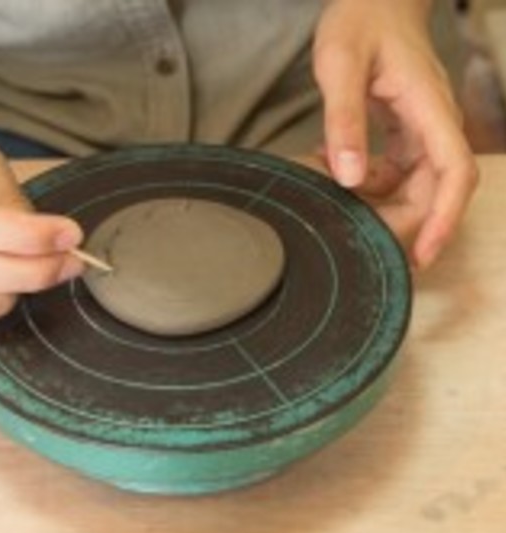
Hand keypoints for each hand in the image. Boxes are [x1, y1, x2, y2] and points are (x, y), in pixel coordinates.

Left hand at [313, 0, 477, 267]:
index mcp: (429, 108)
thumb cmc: (359, 20)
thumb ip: (345, 120)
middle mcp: (434, 123)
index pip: (454, 171)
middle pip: (436, 188)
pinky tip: (333, 166)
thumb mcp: (340, 66)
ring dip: (379, 200)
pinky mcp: (406, 131)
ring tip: (336, 195)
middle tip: (362, 238)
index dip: (444, 217)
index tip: (424, 253)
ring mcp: (422, 128)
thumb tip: (348, 177)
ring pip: (414, 184)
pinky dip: (368, 179)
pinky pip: (395, 170)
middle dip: (405, 220)